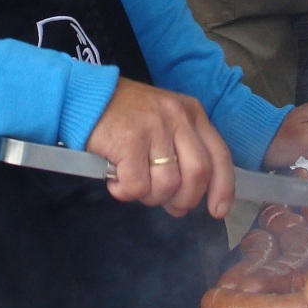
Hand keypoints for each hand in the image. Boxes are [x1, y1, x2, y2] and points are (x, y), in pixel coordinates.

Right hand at [85, 77, 235, 218]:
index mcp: (192, 113)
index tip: (218, 210)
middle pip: (197, 174)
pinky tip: (116, 180)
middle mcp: (178, 118)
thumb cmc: (124, 113)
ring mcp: (154, 128)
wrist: (84, 96)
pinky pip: (137, 186)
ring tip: (134, 184)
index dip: (222, 187)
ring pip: (167, 185)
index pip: (219, 155)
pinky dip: (125, 192)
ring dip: (149, 196)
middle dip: (185, 199)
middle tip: (168, 206)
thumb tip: (188, 196)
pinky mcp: (129, 141)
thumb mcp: (164, 119)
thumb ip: (182, 149)